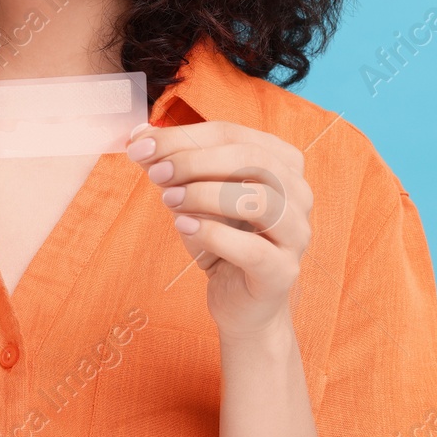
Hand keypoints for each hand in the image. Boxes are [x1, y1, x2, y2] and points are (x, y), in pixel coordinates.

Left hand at [126, 120, 312, 339]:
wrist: (240, 303)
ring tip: (169, 200)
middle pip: (250, 158)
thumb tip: (139, 138)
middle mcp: (298, 192)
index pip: (232, 133)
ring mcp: (296, 232)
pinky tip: (185, 226)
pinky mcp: (283, 271)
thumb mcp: (193, 196)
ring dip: (205, 194)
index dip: (183, 136)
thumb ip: (173, 166)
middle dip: (194, 161)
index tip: (141, 146)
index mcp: (281, 162)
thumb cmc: (220, 241)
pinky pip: (252, 248)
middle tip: (155, 173)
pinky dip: (213, 233)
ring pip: (258, 200)